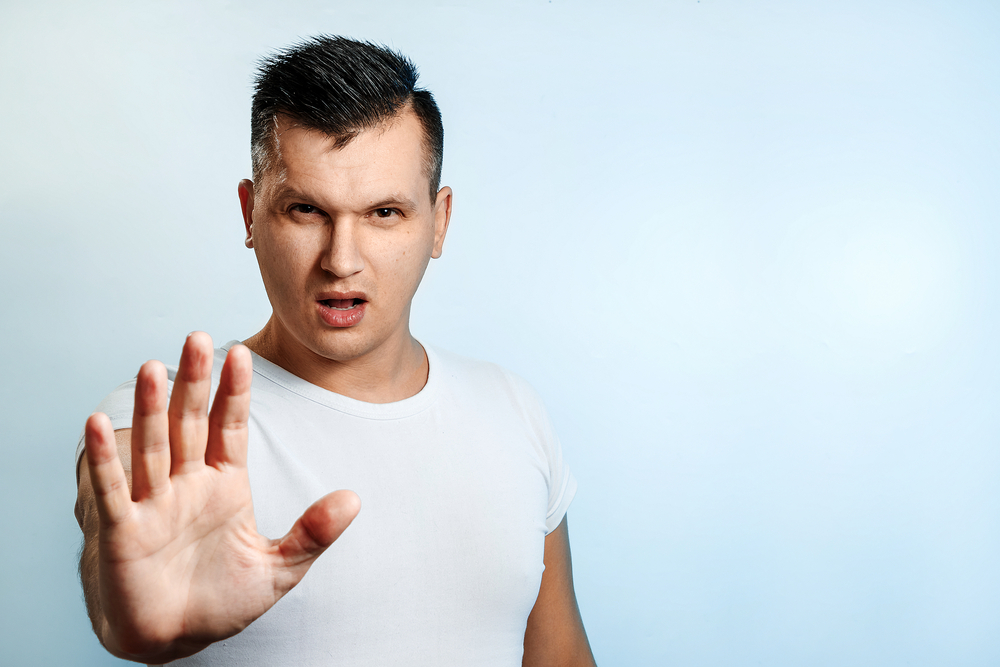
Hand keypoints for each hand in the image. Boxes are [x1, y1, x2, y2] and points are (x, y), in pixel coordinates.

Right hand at [82, 332, 359, 661]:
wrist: (176, 639)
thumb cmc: (222, 600)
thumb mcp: (280, 569)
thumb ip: (313, 533)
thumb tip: (355, 498)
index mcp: (224, 484)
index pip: (230, 427)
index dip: (235, 392)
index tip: (242, 352)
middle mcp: (186, 484)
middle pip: (189, 423)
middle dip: (194, 382)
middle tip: (198, 336)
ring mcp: (152, 504)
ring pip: (152, 446)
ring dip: (151, 408)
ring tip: (153, 366)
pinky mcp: (122, 532)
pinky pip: (111, 490)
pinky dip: (104, 459)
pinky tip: (98, 423)